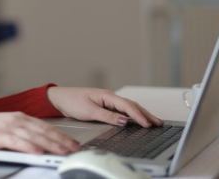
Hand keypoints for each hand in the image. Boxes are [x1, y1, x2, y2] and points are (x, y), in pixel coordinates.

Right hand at [0, 112, 80, 154]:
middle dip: (61, 140)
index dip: (60, 134)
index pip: (44, 126)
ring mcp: (7, 126)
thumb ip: (21, 135)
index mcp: (19, 117)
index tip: (71, 142)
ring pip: (34, 136)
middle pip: (43, 130)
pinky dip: (30, 147)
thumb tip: (40, 146)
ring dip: (50, 144)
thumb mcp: (5, 129)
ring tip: (62, 151)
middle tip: (73, 148)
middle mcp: (15, 119)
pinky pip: (18, 142)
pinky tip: (38, 152)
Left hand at [46, 87, 163, 127]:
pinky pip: (121, 110)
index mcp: (106, 95)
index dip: (138, 115)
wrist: (60, 99)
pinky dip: (131, 115)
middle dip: (145, 114)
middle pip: (131, 105)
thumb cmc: (72, 102)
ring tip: (152, 121)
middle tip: (158, 123)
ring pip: (128, 107)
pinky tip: (136, 120)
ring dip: (140, 114)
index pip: (127, 106)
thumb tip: (123, 121)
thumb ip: (107, 116)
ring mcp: (107, 101)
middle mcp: (109, 97)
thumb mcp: (89, 111)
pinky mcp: (105, 106)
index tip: (147, 124)